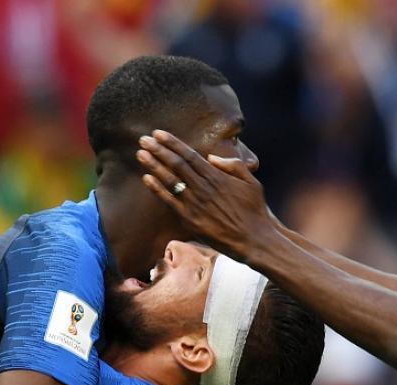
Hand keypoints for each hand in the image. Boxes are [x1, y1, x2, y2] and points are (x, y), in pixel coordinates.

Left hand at [136, 130, 279, 259]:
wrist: (254, 239)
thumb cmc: (255, 210)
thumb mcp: (251, 182)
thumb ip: (233, 165)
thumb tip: (211, 157)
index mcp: (217, 176)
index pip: (190, 155)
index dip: (173, 143)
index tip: (159, 133)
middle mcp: (204, 187)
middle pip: (176, 164)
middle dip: (158, 150)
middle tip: (144, 139)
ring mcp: (195, 204)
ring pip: (170, 180)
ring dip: (154, 165)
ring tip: (140, 153)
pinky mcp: (190, 220)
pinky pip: (170, 201)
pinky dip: (157, 189)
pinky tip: (146, 178)